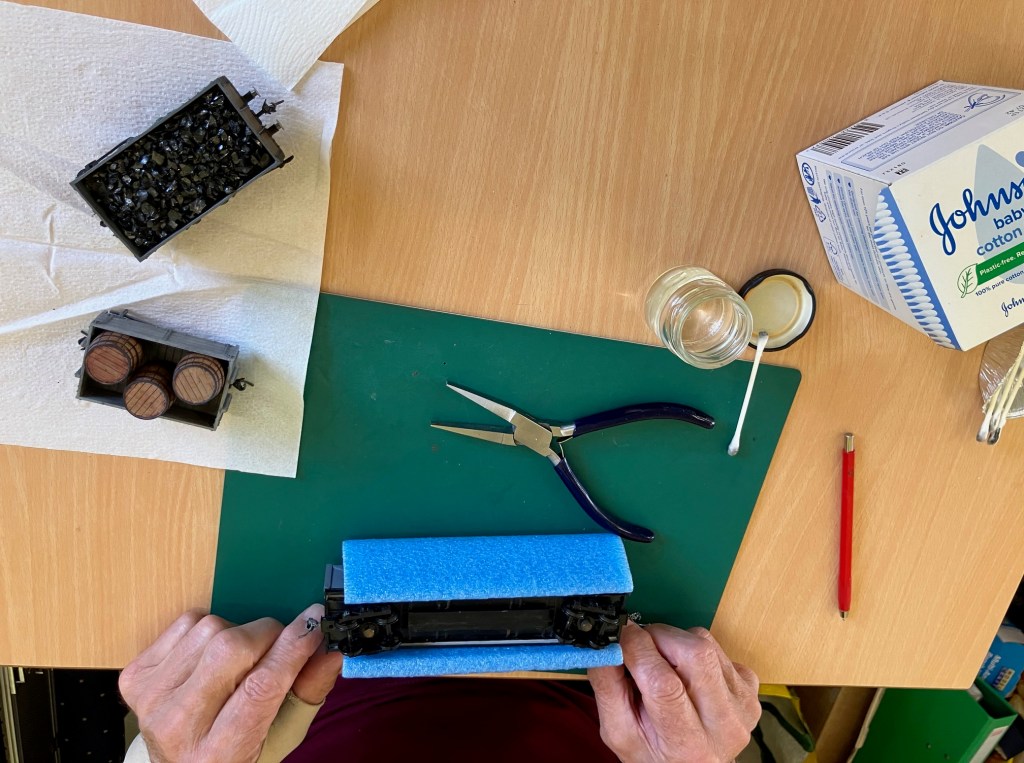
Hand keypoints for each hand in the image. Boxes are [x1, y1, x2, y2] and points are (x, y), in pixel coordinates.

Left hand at [119, 604, 342, 762]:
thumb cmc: (238, 752)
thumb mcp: (282, 735)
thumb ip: (310, 690)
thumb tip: (331, 647)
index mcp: (221, 753)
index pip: (261, 687)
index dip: (293, 647)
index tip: (317, 621)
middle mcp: (178, 727)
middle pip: (231, 649)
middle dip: (269, 634)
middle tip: (280, 643)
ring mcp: (150, 700)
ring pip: (209, 629)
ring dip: (237, 633)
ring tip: (241, 659)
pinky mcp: (134, 677)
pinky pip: (184, 622)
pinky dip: (207, 629)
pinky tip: (210, 657)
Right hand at [589, 622, 760, 762]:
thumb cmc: (653, 751)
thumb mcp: (618, 731)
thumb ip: (607, 685)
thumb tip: (605, 643)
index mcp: (685, 744)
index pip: (663, 683)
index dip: (637, 649)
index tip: (621, 636)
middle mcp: (722, 725)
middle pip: (695, 655)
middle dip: (659, 636)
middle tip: (641, 645)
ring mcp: (742, 704)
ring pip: (705, 644)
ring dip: (676, 641)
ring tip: (663, 663)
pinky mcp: (750, 686)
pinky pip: (719, 648)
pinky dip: (695, 648)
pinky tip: (686, 672)